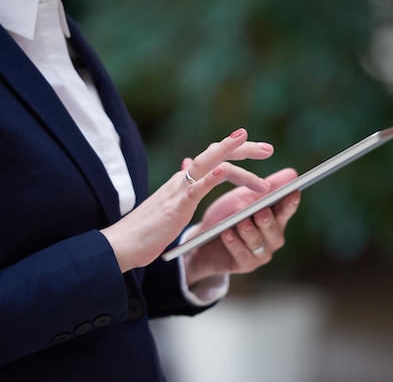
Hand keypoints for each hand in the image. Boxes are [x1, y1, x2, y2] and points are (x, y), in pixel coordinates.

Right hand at [101, 128, 274, 272]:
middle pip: (217, 154)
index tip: (259, 148)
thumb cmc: (148, 228)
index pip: (215, 158)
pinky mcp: (175, 206)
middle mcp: (183, 179)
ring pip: (210, 164)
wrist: (123, 244)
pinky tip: (224, 170)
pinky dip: (210, 177)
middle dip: (244, 149)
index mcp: (185, 180)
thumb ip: (184, 187)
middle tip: (269, 148)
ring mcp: (179, 190)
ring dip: (237, 163)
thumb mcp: (171, 203)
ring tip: (258, 159)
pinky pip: (195, 188)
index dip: (237, 150)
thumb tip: (189, 166)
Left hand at [182, 168, 300, 285]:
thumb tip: (292, 173)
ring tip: (241, 222)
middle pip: (274, 229)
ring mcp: (260, 253)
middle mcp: (272, 238)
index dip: (290, 203)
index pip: (287, 210)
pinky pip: (242, 255)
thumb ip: (266, 188)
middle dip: (268, 221)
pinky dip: (234, 244)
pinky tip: (226, 234)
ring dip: (249, 232)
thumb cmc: (227, 215)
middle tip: (262, 211)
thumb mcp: (244, 197)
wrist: (203, 238)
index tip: (293, 192)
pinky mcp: (245, 264)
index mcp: (275, 218)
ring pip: (258, 243)